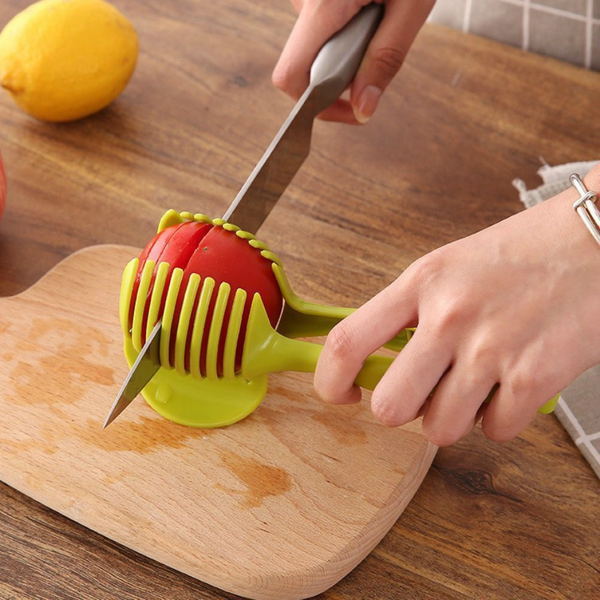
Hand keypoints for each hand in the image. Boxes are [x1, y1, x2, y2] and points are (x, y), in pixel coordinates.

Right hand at [273, 0, 434, 123]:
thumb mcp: (411, 6)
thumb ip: (385, 60)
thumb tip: (363, 109)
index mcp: (324, 5)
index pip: (290, 76)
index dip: (315, 105)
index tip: (349, 109)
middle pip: (303, 65)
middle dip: (339, 77)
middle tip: (377, 53)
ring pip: (313, 46)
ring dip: (344, 52)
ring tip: (379, 17)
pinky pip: (319, 25)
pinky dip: (342, 31)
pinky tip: (367, 7)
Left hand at [315, 166, 599, 444]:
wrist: (597, 240)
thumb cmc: (523, 253)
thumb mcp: (449, 267)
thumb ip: (409, 311)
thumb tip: (381, 360)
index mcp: (420, 283)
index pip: (347, 342)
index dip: (329, 380)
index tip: (341, 393)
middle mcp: (449, 317)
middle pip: (390, 405)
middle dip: (403, 410)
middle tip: (422, 394)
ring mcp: (491, 349)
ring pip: (439, 430)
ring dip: (453, 418)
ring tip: (475, 387)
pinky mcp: (534, 377)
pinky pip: (495, 432)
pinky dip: (501, 420)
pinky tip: (512, 387)